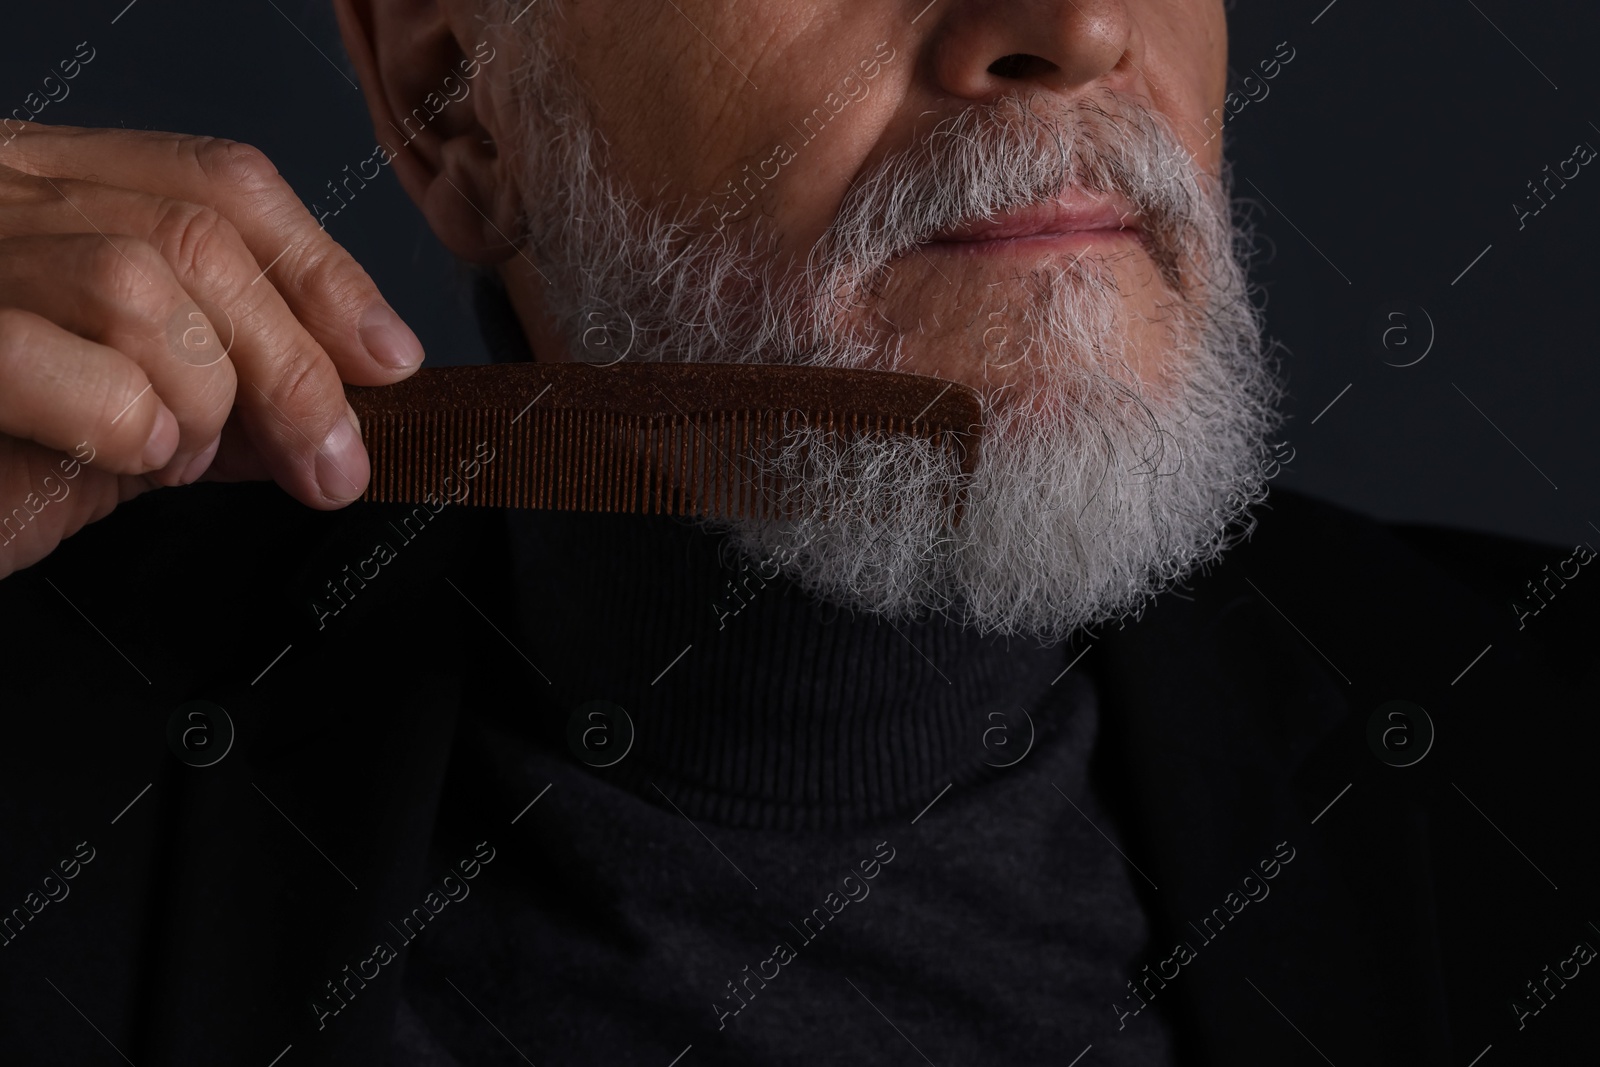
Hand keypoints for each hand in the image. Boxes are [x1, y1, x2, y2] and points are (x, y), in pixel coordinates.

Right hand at [0, 121, 423, 578]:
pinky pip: (78, 368)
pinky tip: (124, 456)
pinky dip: (134, 428)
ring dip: (201, 400)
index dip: (322, 269)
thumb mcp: (129, 408)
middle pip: (200, 237)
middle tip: (331, 459)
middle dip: (294, 363)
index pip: (220, 182)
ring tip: (170, 455)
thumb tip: (344, 401)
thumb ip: (226, 388)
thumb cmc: (0, 450)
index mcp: (49, 188)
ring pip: (145, 285)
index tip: (387, 358)